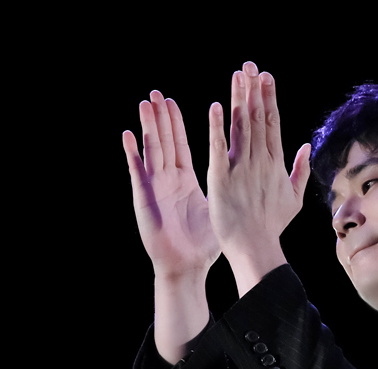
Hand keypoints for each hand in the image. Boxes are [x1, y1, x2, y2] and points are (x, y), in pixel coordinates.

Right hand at [122, 91, 220, 281]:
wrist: (186, 266)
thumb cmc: (203, 244)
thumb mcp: (217, 208)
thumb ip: (228, 189)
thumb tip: (248, 177)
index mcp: (185, 181)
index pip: (180, 145)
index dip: (177, 124)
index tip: (175, 102)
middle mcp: (168, 180)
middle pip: (164, 142)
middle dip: (161, 118)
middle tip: (157, 93)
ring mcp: (155, 187)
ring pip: (151, 150)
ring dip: (148, 127)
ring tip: (145, 104)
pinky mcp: (145, 198)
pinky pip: (138, 172)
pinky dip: (133, 153)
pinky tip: (129, 134)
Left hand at [207, 62, 310, 293]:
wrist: (255, 247)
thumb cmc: (272, 226)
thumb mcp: (293, 198)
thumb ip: (299, 171)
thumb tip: (306, 146)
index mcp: (275, 164)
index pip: (272, 123)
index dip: (268, 98)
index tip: (266, 77)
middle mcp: (260, 161)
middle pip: (257, 118)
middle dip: (254, 90)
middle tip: (251, 66)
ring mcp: (241, 168)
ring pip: (241, 126)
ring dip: (239, 99)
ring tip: (238, 75)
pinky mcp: (221, 177)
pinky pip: (219, 147)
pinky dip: (218, 126)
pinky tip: (218, 105)